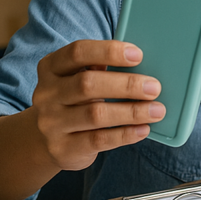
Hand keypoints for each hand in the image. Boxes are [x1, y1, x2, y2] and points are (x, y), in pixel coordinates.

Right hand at [30, 40, 164, 171]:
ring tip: (157, 110)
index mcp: (52, 67)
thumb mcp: (77, 79)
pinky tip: (143, 129)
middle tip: (154, 87)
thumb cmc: (73, 100)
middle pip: (88, 84)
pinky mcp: (62, 148)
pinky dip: (125, 134)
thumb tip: (141, 64)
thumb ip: (100, 68)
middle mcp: (47, 94)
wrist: (43, 141)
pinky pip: (98, 140)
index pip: (77, 52)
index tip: (137, 55)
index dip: (108, 51)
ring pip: (95, 114)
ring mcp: (51, 123)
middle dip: (126, 84)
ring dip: (132, 112)